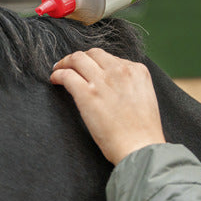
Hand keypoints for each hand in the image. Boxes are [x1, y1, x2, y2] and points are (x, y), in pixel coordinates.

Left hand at [50, 48, 165, 164]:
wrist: (140, 147)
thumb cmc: (144, 131)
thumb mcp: (146, 98)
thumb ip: (131, 86)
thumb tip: (114, 86)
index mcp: (137, 70)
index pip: (111, 58)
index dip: (97, 63)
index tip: (90, 69)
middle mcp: (120, 70)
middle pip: (93, 53)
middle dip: (81, 58)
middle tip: (71, 65)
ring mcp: (102, 80)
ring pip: (78, 59)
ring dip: (65, 62)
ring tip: (58, 69)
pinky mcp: (86, 93)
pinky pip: (66, 75)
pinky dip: (58, 74)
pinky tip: (55, 79)